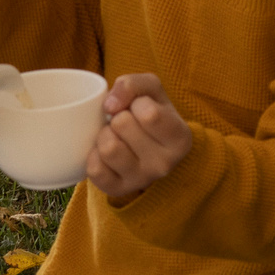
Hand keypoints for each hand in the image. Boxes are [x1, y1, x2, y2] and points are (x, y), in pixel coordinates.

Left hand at [87, 73, 190, 201]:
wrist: (149, 147)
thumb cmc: (151, 112)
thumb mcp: (151, 90)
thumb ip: (133, 84)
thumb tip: (110, 105)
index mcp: (180, 139)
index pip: (149, 114)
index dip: (137, 102)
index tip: (141, 108)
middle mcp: (165, 164)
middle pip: (122, 124)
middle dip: (119, 117)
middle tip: (127, 124)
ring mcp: (141, 180)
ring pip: (108, 147)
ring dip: (105, 134)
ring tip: (117, 137)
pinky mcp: (118, 190)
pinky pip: (94, 169)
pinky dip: (94, 155)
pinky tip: (106, 154)